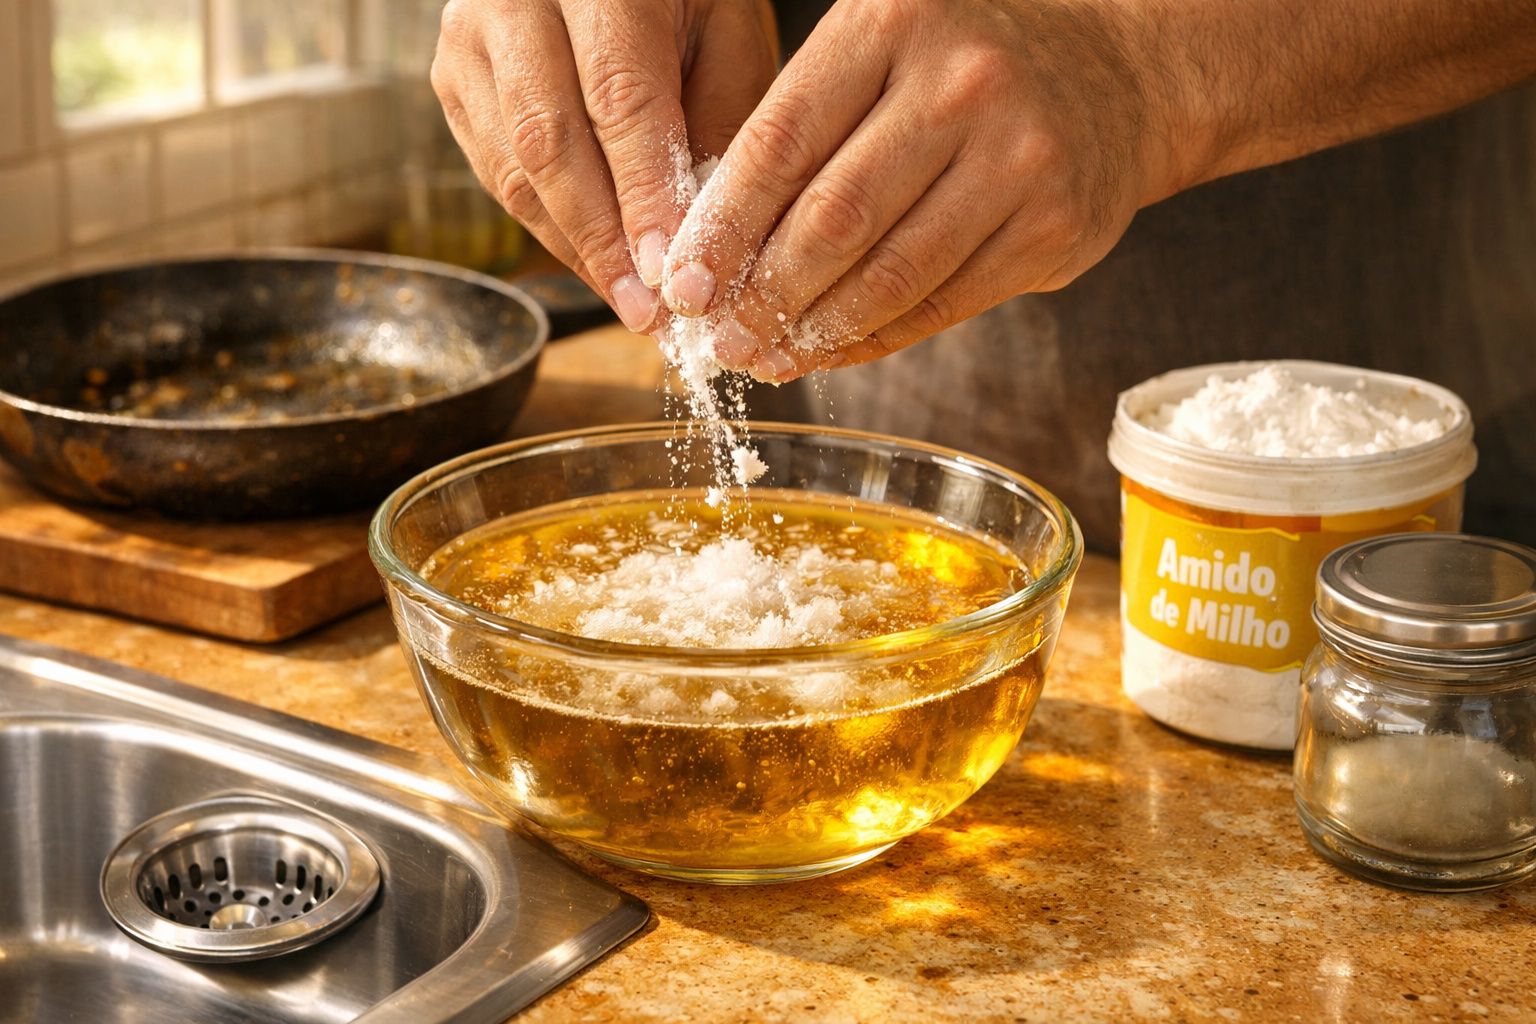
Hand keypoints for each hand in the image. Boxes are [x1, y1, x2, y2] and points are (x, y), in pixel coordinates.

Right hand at [430, 0, 777, 332]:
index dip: (642, 193)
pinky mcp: (453, 84)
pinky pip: (500, 179)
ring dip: (577, 251)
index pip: (617, 98)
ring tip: (631, 306)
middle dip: (603, 240)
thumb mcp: (726, 33)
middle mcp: (514, 1)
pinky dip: (554, 233)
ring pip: (516, 170)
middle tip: (647, 310)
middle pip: (549, 141)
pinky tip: (600, 269)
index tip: (669, 269)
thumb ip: (717, 121)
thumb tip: (700, 239)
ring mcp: (471, 43)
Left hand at [659, 0, 1177, 380]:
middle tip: (719, 337)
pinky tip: (832, 350)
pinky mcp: (1055, 228)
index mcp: (894, 21)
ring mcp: (1019, 158)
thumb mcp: (883, 49)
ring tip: (766, 355)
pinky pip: (943, 303)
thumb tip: (712, 248)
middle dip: (762, 292)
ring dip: (815, 329)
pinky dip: (876, 337)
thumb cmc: (968, 66)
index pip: (782, 139)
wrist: (1121, 76)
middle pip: (833, 216)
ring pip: (889, 272)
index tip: (683, 283)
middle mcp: (962, 84)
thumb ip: (805, 127)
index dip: (722, 226)